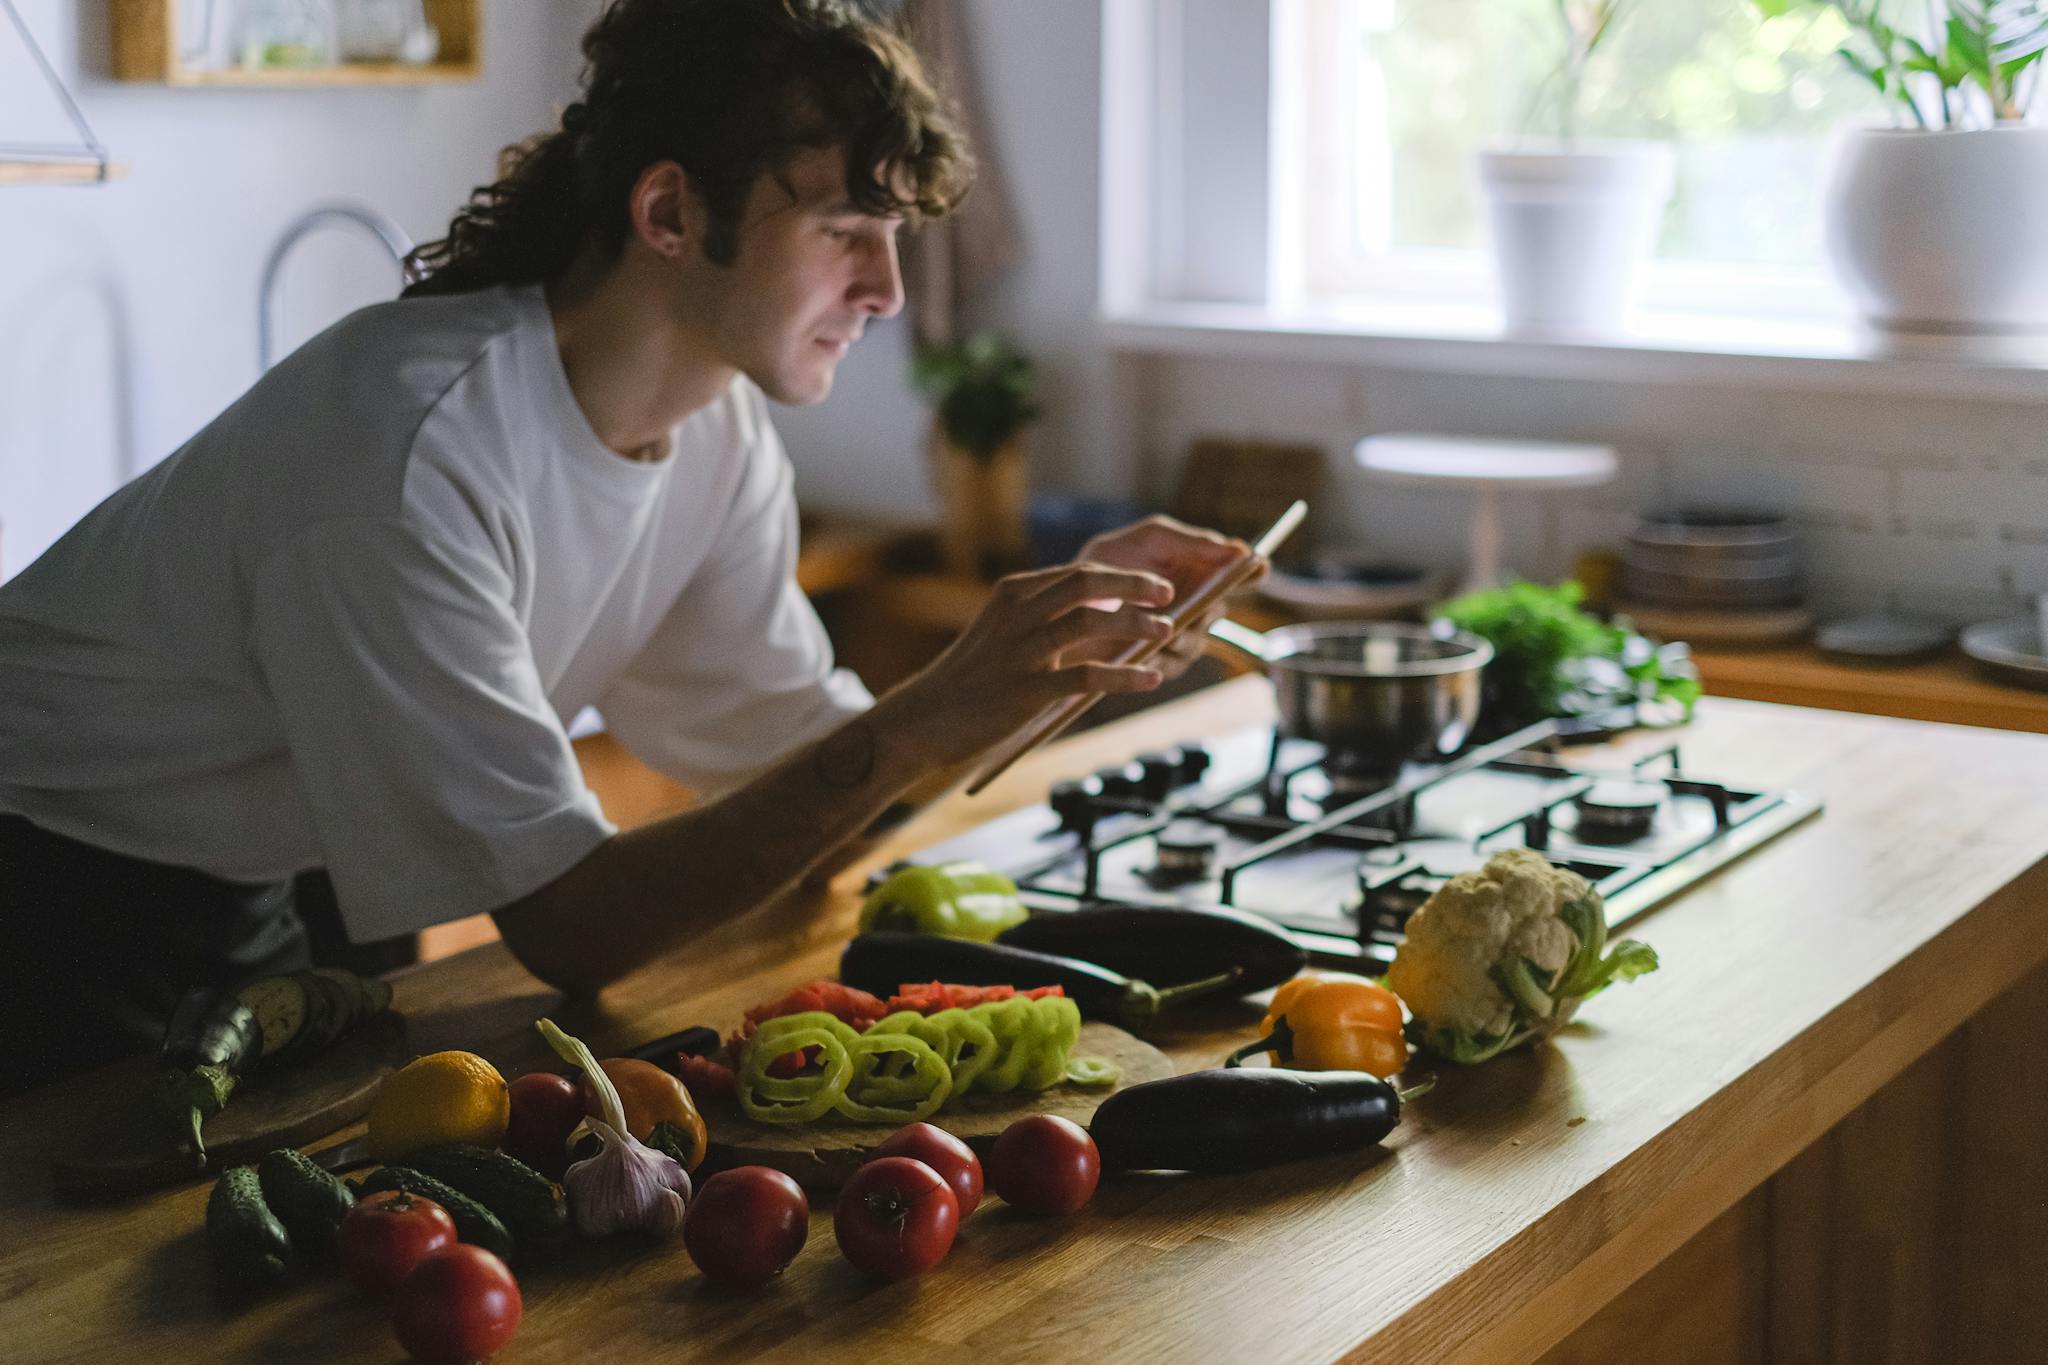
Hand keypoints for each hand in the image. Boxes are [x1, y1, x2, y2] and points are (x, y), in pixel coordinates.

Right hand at [884, 561, 1178, 769]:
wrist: (924, 719)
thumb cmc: (969, 679)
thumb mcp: (1000, 633)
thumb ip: (1039, 618)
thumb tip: (1096, 614)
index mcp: (1012, 593)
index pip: (1077, 572)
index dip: (1121, 576)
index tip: (1153, 584)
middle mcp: (1017, 613)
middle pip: (1087, 584)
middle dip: (1134, 586)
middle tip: (1168, 595)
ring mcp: (1020, 651)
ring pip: (1089, 621)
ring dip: (1136, 624)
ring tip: (1169, 632)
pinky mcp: (1025, 690)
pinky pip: (1086, 675)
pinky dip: (1124, 675)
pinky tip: (1150, 678)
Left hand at [1076, 515, 1267, 679]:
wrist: (1062, 596)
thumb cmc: (1109, 561)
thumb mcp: (1150, 539)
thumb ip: (1192, 541)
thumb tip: (1238, 549)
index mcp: (1198, 572)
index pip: (1239, 575)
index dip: (1252, 572)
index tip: (1256, 567)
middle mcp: (1194, 606)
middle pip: (1218, 611)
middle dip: (1208, 608)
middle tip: (1198, 604)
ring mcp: (1176, 636)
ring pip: (1196, 642)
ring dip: (1182, 636)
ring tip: (1163, 630)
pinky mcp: (1155, 663)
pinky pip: (1170, 666)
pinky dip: (1160, 658)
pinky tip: (1145, 652)